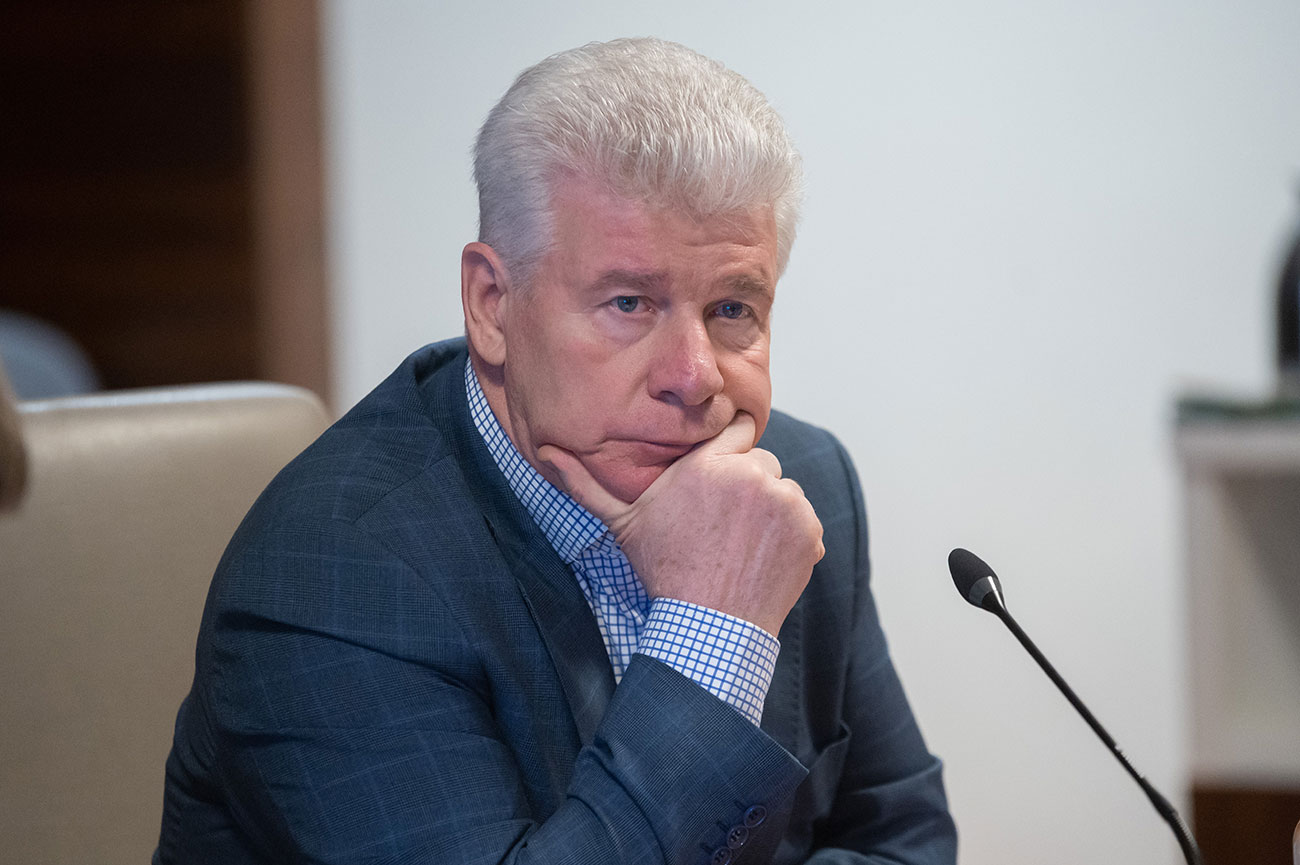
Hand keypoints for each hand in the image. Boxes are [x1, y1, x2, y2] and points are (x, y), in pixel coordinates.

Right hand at [538, 413, 823, 635]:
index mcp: (710, 462)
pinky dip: (789, 536)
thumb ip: (587, 483)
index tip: (720, 472)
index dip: (727, 449)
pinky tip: (760, 557)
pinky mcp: (808, 530)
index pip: (735, 426)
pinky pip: (803, 520)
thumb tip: (544, 450)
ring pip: (783, 490)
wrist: (709, 626)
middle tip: (722, 521)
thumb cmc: (664, 571)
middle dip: (746, 484)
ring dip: (769, 509)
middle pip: (760, 461)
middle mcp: (753, 474)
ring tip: (740, 543)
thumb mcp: (622, 524)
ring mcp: (786, 503)